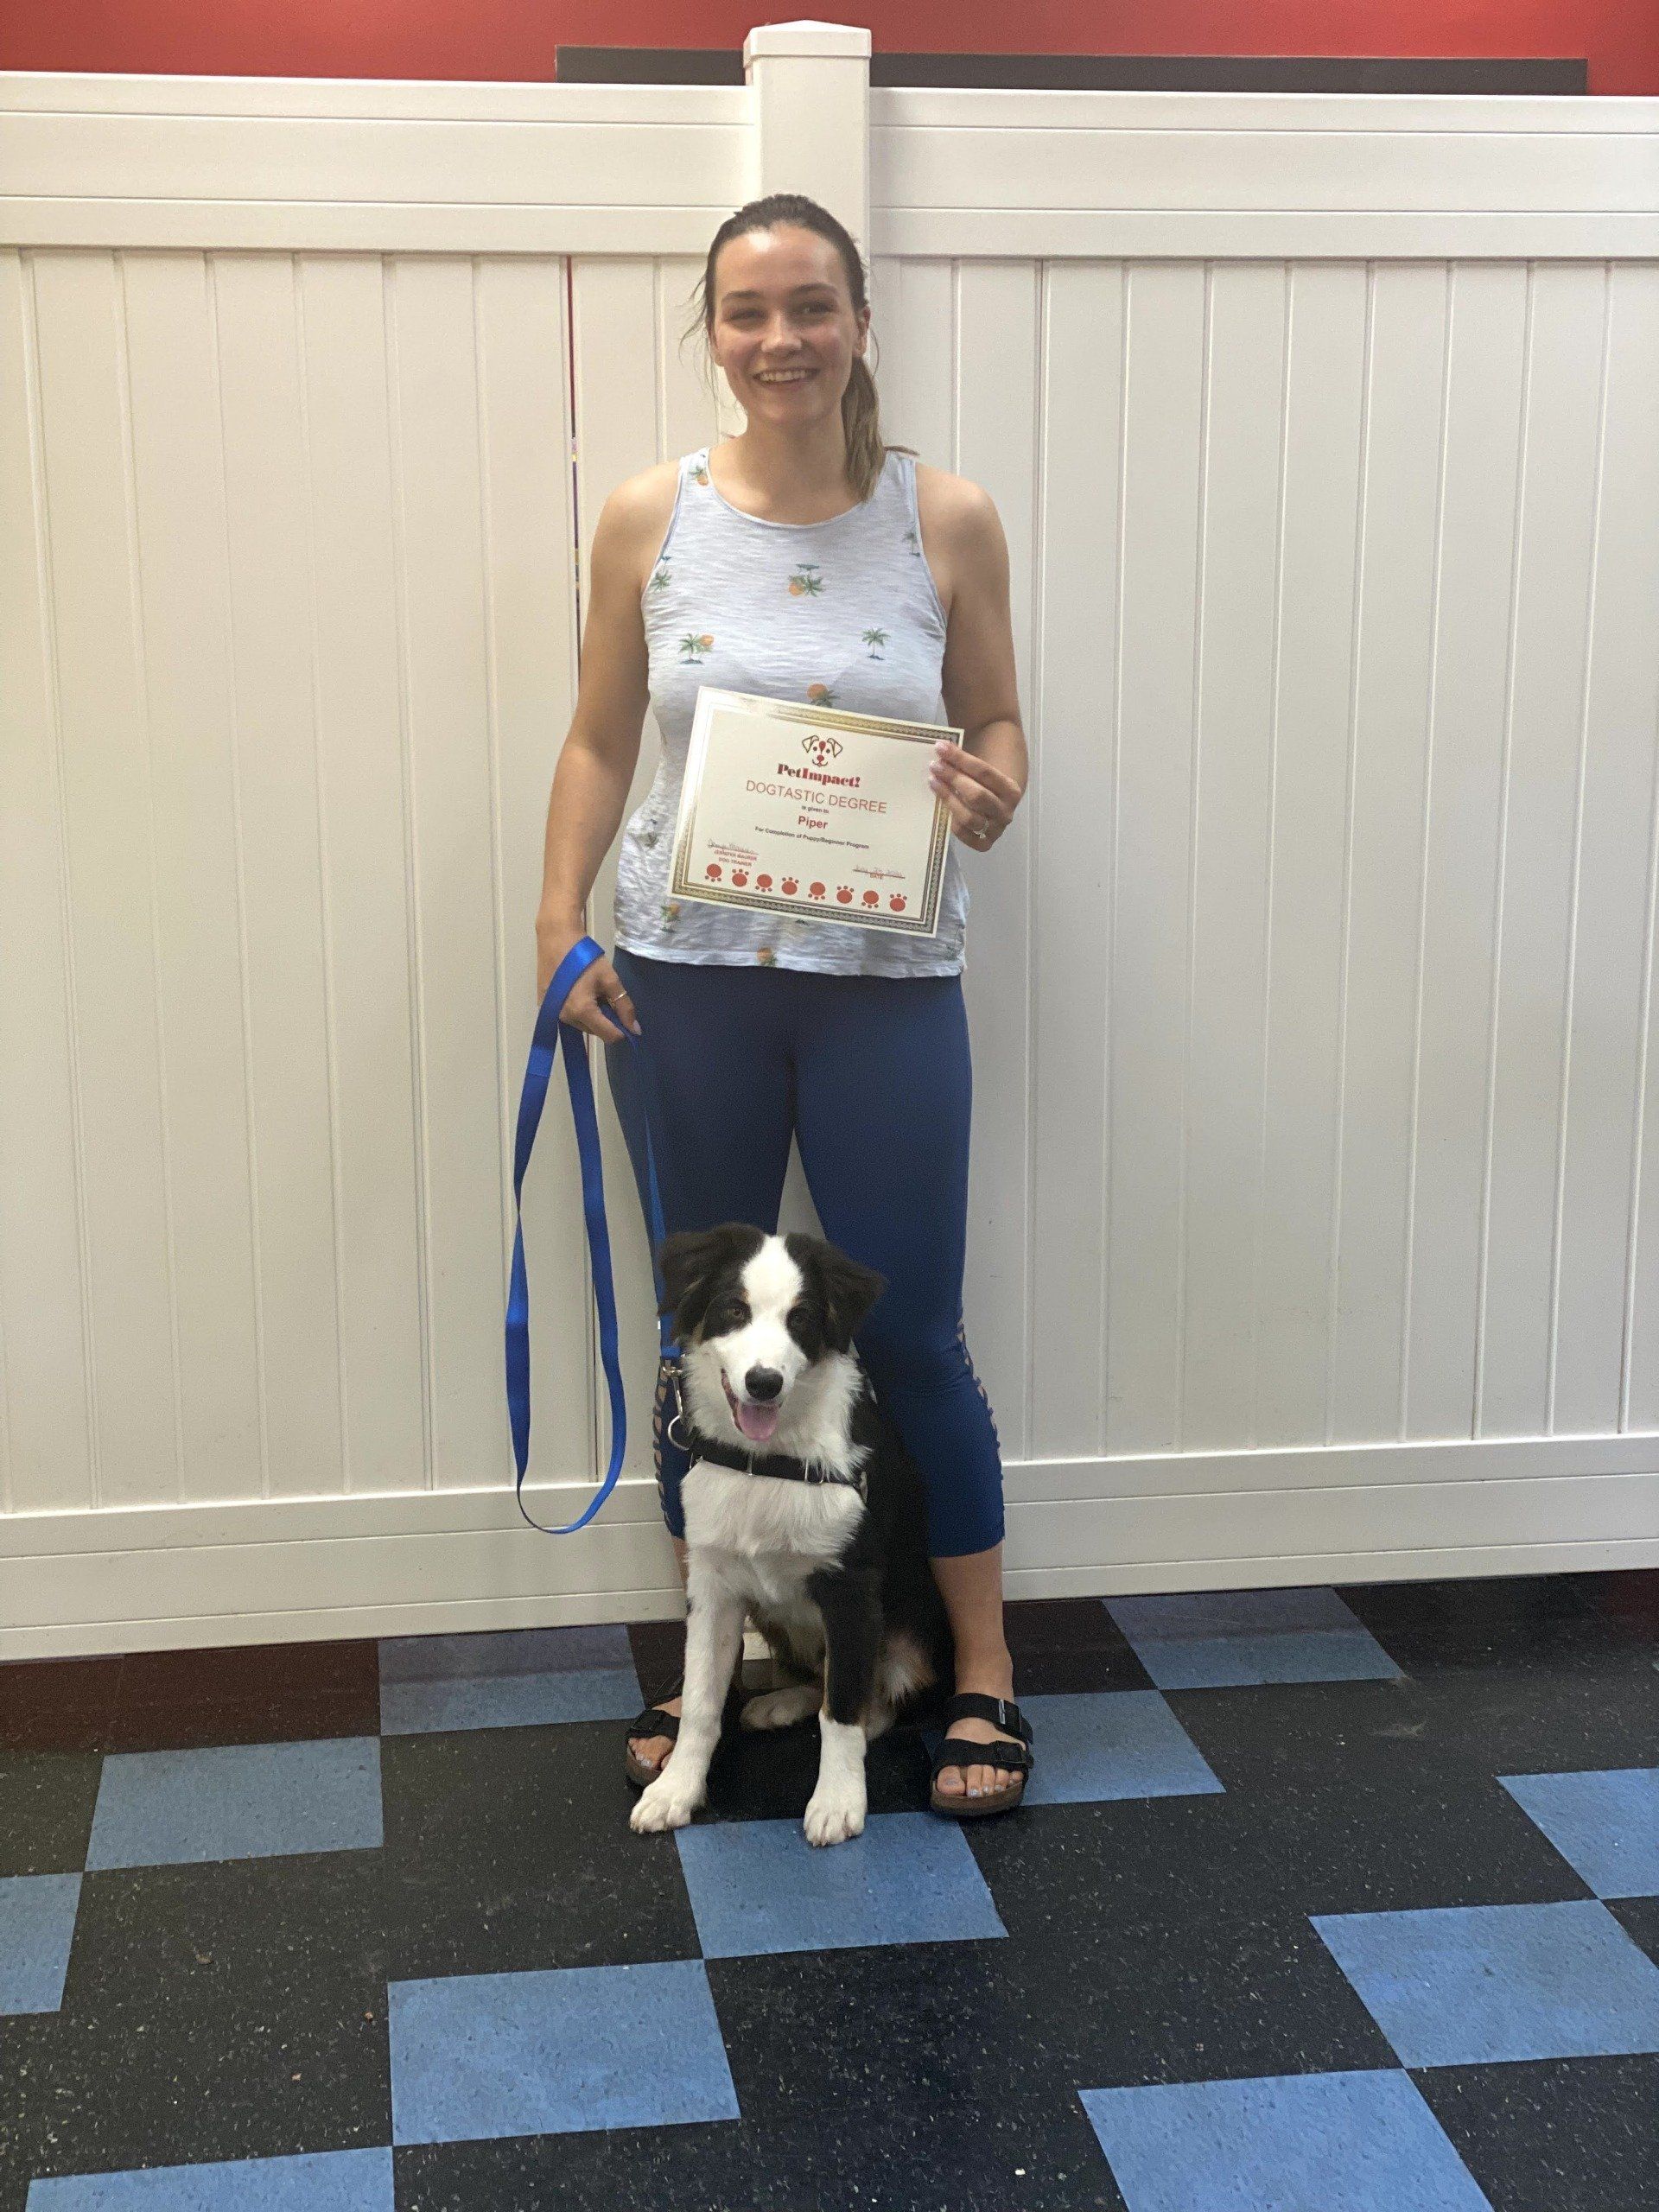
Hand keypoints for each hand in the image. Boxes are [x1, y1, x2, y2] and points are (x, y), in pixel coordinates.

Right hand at [536, 919, 640, 1043]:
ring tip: (590, 991)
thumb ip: (624, 1005)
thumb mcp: (610, 979)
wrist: (556, 938)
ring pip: (582, 1025)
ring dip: (591, 1015)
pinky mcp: (545, 1006)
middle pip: (595, 1031)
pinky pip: (569, 1016)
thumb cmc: (586, 957)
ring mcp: (553, 1013)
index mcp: (583, 1012)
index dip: (622, 1030)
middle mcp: (566, 1018)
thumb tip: (635, 1029)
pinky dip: (578, 1009)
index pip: (609, 1036)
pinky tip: (577, 990)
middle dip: (605, 1020)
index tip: (625, 1016)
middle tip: (605, 995)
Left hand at [928, 741, 1021, 850]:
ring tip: (933, 782)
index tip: (941, 747)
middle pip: (976, 796)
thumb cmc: (987, 780)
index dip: (960, 759)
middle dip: (953, 778)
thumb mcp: (986, 764)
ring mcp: (996, 829)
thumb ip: (968, 758)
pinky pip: (967, 838)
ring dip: (948, 799)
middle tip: (935, 766)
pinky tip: (942, 808)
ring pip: (969, 818)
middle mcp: (1006, 811)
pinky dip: (953, 825)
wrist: (999, 800)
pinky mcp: (985, 842)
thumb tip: (944, 747)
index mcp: (1011, 789)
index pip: (984, 772)